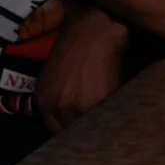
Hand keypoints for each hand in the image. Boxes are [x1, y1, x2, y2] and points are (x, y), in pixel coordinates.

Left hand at [38, 2, 128, 134]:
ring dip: (101, 128)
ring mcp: (77, 106)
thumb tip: (71, 119)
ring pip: (90, 129)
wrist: (92, 32)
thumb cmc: (73, 47)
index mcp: (44, 99)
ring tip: (112, 127)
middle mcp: (57, 105)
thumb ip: (57, 98)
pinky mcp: (98, 101)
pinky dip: (113, 118)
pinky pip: (106, 118)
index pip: (56, 130)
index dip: (71, 131)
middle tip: (99, 132)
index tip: (82, 132)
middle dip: (86, 132)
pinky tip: (120, 117)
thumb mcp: (53, 76)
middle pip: (72, 132)